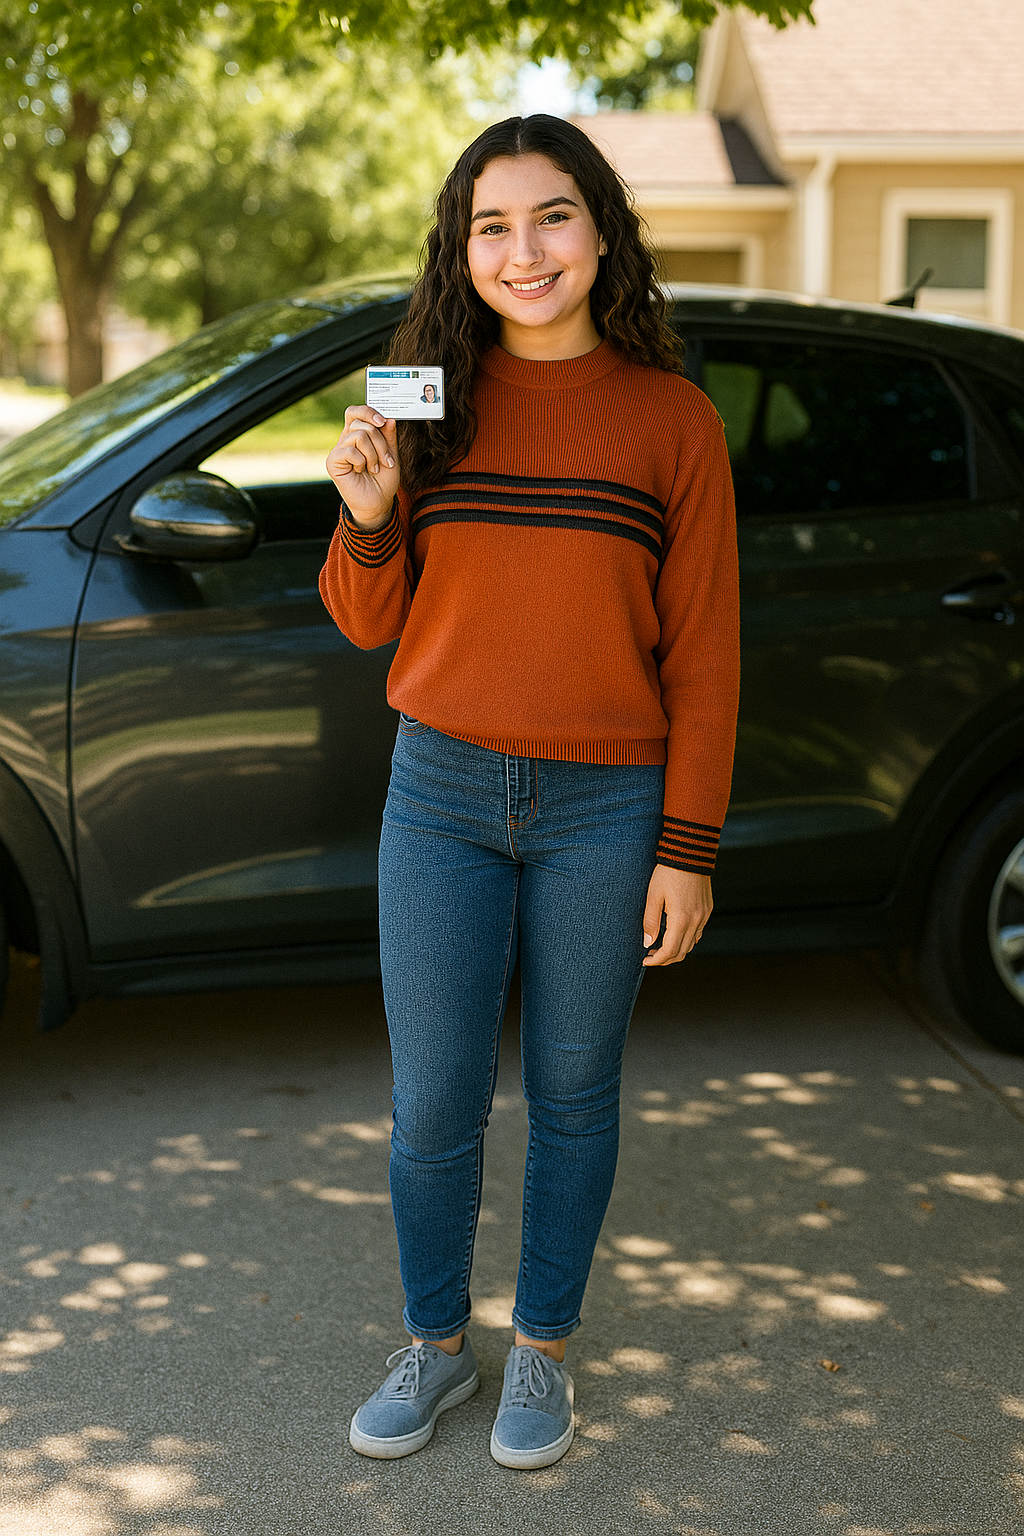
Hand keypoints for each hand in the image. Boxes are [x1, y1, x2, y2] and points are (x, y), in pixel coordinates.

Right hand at [326, 405, 399, 526]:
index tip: (383, 422)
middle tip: (386, 460)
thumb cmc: (383, 480)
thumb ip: (389, 435)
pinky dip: (362, 462)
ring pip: (358, 435)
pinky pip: (350, 451)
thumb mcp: (391, 454)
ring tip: (374, 468)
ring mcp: (338, 450)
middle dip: (380, 440)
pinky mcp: (333, 462)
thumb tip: (389, 418)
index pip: (356, 412)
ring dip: (373, 454)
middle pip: (360, 422)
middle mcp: (346, 439)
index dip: (368, 411)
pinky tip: (361, 472)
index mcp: (358, 434)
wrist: (378, 503)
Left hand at [641, 865, 711, 965]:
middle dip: (665, 959)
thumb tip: (648, 943)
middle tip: (650, 956)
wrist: (689, 853)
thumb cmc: (667, 872)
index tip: (645, 960)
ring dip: (676, 950)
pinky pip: (698, 932)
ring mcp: (704, 915)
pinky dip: (686, 939)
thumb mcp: (653, 896)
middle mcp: (696, 920)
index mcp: (681, 919)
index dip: (656, 960)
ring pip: (691, 944)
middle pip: (682, 952)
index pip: (670, 951)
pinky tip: (674, 934)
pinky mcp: (707, 909)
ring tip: (660, 947)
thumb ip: (650, 921)